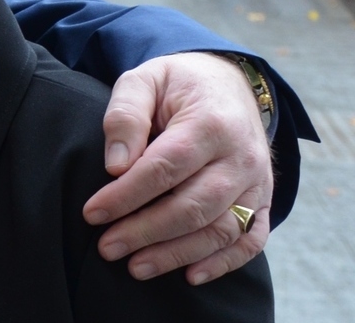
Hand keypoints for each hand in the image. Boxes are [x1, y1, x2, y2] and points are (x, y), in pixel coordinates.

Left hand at [85, 52, 271, 284]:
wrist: (228, 82)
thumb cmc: (176, 84)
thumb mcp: (144, 79)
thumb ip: (126, 114)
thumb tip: (116, 165)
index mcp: (211, 123)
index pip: (166, 167)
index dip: (127, 194)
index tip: (92, 213)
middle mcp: (241, 156)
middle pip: (194, 205)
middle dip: (146, 231)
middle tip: (107, 248)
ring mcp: (257, 182)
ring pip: (221, 229)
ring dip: (177, 254)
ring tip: (135, 267)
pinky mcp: (262, 200)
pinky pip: (251, 239)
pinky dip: (224, 262)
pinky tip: (190, 275)